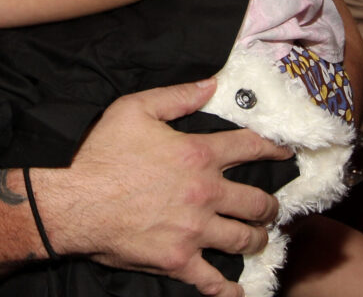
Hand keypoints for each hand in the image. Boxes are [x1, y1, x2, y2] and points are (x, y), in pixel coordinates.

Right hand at [34, 79, 287, 296]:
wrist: (77, 202)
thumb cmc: (103, 153)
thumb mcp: (135, 108)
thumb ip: (177, 96)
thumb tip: (211, 84)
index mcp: (197, 154)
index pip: (250, 149)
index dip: (274, 150)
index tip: (285, 154)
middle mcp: (205, 193)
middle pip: (258, 202)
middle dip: (269, 204)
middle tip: (269, 206)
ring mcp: (195, 231)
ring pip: (246, 240)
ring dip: (257, 238)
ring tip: (256, 237)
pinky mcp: (179, 261)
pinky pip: (215, 282)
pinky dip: (231, 290)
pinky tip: (239, 291)